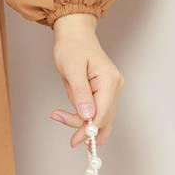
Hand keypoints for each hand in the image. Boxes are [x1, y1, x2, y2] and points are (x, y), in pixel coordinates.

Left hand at [49, 13, 124, 147]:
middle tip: (68, 138)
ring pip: (101, 118)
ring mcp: (112, 90)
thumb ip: (80, 93)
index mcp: (109, 80)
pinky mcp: (105, 92)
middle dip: (84, 128)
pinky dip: (85, 117)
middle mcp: (115, 86)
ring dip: (83, 123)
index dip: (88, 129)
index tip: (74, 141)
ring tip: (60, 116)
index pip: (102, 113)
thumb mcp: (71, 68)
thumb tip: (87, 116)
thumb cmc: (72, 47)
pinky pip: (97, 111)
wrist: (75, 34)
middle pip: (103, 118)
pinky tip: (71, 118)